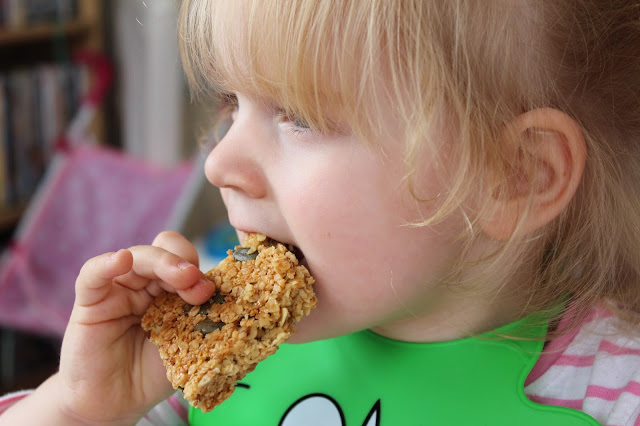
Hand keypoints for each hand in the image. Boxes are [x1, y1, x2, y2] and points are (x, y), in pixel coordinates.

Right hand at [56, 231, 215, 423]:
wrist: (119, 404)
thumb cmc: (153, 373)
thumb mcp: (187, 344)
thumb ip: (202, 318)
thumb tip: (232, 300)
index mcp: (171, 289)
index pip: (186, 260)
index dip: (200, 269)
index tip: (212, 290)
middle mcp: (145, 283)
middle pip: (164, 253)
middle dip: (185, 266)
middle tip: (198, 286)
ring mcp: (118, 289)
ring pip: (137, 257)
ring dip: (162, 262)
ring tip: (182, 277)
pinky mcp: (90, 301)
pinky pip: (93, 275)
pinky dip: (106, 263)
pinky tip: (121, 259)